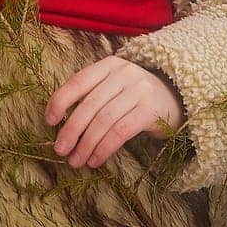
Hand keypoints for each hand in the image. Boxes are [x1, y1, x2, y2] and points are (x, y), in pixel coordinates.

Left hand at [44, 56, 182, 168]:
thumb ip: (92, 97)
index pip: (78, 81)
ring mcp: (139, 91)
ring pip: (104, 120)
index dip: (60, 101)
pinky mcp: (150, 110)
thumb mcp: (114, 87)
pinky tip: (95, 160)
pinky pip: (121, 131)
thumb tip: (60, 125)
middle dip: (71, 130)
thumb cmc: (136, 97)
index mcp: (109, 65)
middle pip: (90, 105)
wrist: (177, 100)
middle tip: (60, 150)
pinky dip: (104, 148)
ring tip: (76, 161)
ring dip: (86, 144)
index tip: (49, 121)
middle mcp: (124, 74)